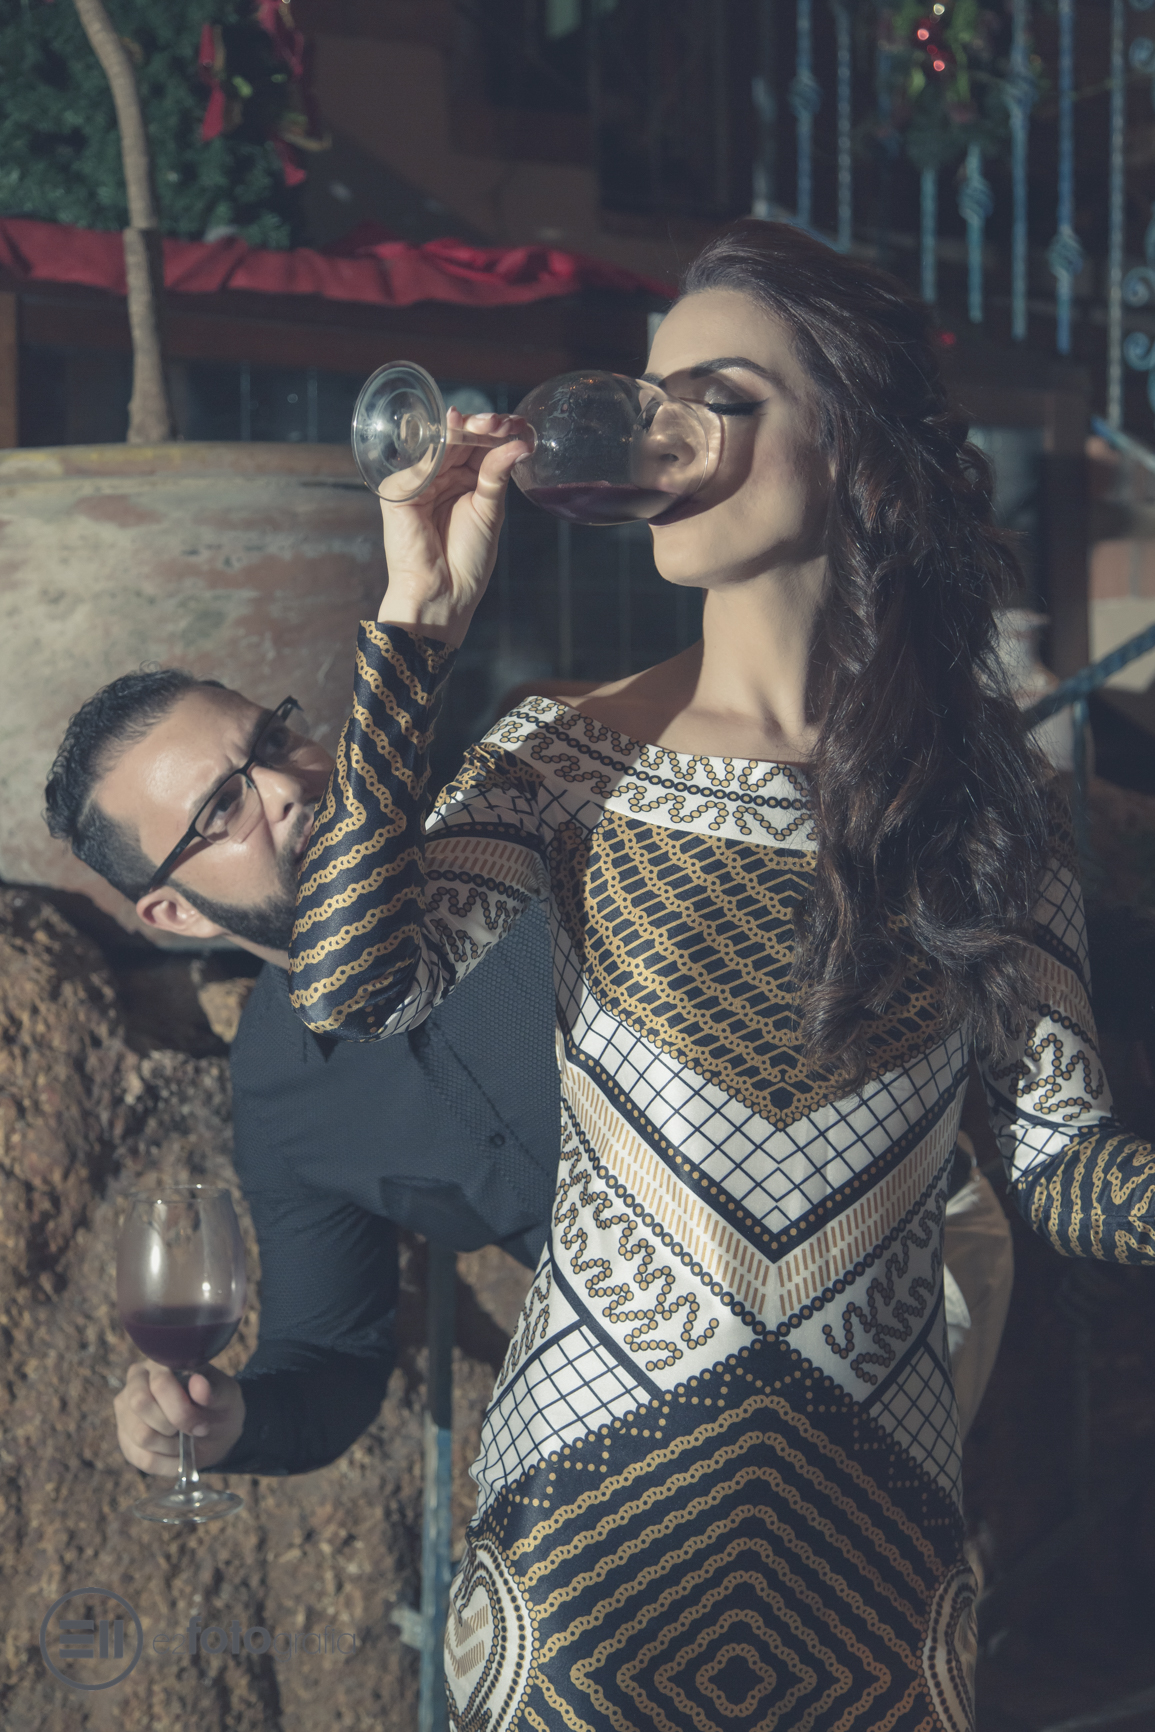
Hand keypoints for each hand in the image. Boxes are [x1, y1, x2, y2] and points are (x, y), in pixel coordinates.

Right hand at [114, 1360, 244, 1474]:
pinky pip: (141, 1458)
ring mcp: (126, 1409)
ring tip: (185, 1441)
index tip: (202, 1425)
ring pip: (140, 1434)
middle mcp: (137, 1379)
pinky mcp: (124, 1436)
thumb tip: (198, 1383)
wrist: (214, 1431)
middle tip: (193, 1430)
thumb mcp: (226, 1396)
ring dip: (171, 1446)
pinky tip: (178, 1454)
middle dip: (172, 1426)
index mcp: (162, 1361)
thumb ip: (213, 1390)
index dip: (181, 1410)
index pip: (160, 1383)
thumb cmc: (219, 1405)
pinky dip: (166, 1463)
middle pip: (140, 1404)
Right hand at [376, 408, 529, 645]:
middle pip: (458, 440)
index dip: (495, 432)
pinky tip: (463, 434)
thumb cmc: (467, 561)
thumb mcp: (489, 511)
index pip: (475, 446)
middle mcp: (438, 477)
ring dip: (467, 430)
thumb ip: (497, 474)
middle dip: (482, 426)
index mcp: (460, 482)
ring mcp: (418, 482)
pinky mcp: (398, 490)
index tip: (519, 424)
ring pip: (441, 444)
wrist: (443, 594)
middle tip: (505, 420)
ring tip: (494, 424)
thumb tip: (518, 442)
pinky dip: (444, 447)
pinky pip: (424, 462)